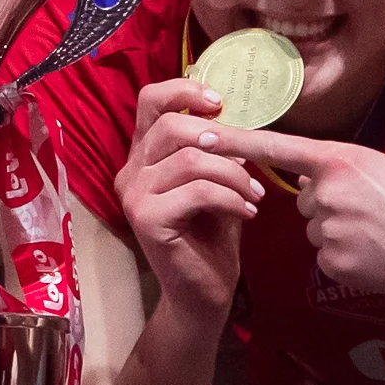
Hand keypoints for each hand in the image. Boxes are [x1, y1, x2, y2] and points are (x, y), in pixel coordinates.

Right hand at [114, 74, 259, 312]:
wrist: (203, 293)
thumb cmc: (211, 236)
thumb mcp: (216, 181)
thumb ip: (214, 149)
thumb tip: (232, 116)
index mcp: (143, 156)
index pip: (150, 101)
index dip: (184, 91)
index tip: (220, 102)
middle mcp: (130, 171)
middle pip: (170, 126)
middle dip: (220, 139)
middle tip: (249, 164)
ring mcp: (134, 195)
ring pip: (189, 159)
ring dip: (234, 175)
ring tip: (255, 194)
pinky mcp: (146, 219)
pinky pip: (196, 191)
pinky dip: (231, 197)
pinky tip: (248, 212)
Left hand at [219, 126, 384, 300]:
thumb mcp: (377, 168)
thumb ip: (335, 173)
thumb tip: (308, 189)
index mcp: (339, 158)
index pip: (276, 147)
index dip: (236, 142)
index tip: (200, 135)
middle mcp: (327, 191)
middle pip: (305, 200)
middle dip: (332, 206)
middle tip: (376, 210)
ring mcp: (330, 228)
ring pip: (316, 229)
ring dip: (342, 233)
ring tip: (382, 232)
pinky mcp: (334, 262)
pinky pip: (327, 258)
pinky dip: (349, 258)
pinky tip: (379, 254)